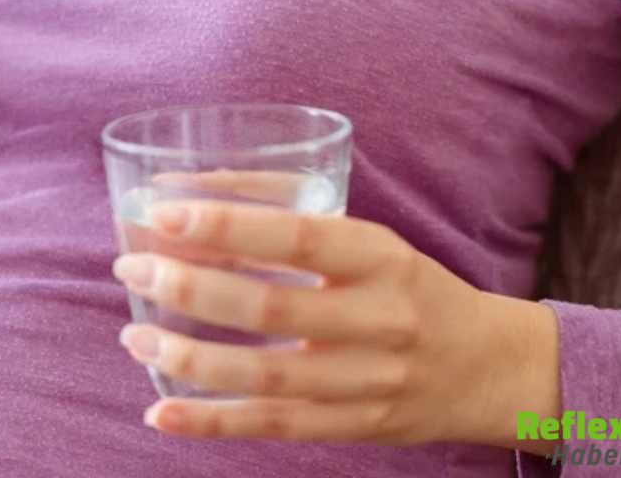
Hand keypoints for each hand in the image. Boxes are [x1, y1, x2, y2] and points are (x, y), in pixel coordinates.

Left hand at [110, 199, 560, 453]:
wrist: (489, 367)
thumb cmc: (404, 287)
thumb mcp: (368, 243)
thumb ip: (285, 219)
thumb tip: (179, 193)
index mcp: (382, 257)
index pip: (300, 237)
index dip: (229, 225)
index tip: (163, 213)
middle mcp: (381, 319)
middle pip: (273, 308)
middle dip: (190, 288)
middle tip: (131, 269)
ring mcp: (371, 381)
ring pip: (268, 378)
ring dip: (188, 360)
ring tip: (134, 338)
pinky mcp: (357, 427)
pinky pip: (275, 427)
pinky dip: (213, 423)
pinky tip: (161, 414)